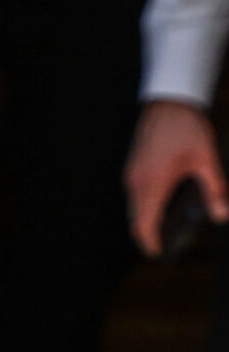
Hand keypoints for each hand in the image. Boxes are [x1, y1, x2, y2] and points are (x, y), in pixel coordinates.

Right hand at [127, 99, 228, 254]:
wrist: (169, 98)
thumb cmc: (187, 126)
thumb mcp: (207, 158)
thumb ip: (214, 189)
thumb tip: (221, 216)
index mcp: (153, 184)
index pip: (144, 225)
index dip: (149, 243)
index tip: (158, 253)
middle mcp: (136, 183)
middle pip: (136, 220)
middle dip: (148, 234)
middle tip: (163, 243)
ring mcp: (131, 174)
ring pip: (133, 208)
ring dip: (146, 219)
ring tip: (164, 225)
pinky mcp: (132, 167)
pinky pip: (134, 195)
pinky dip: (144, 205)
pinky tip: (161, 202)